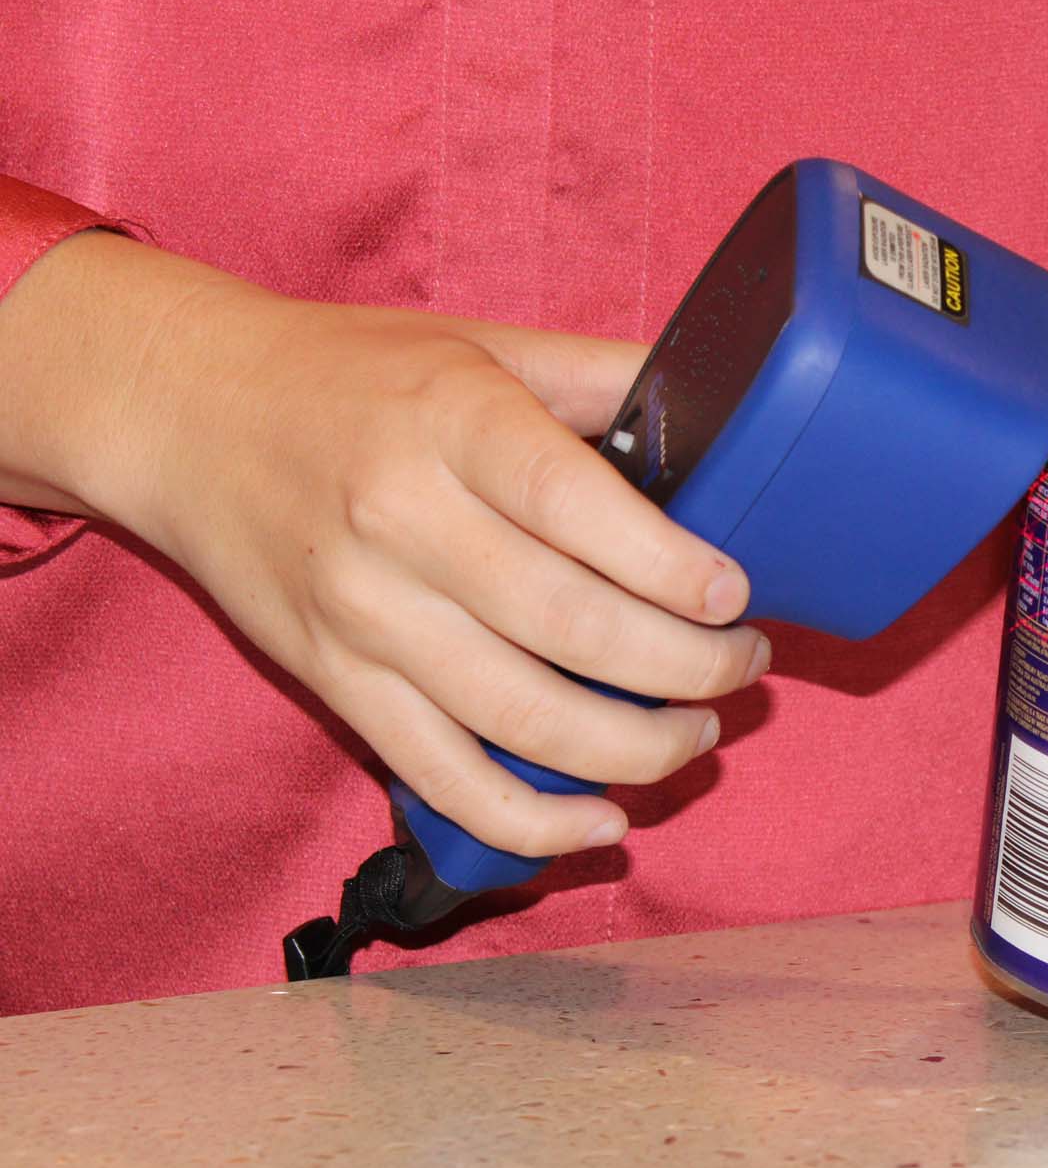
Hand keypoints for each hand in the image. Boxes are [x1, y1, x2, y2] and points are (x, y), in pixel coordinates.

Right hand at [0, 232, 768, 855]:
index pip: (578, 508)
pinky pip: (446, 780)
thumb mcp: (485, 345)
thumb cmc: (356, 378)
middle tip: (741, 666)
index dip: (674, 569)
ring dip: (636, 748)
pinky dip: (535, 822)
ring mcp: (365, 617)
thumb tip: (734, 416)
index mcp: (453, 425)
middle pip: (572, 628)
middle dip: (688, 668)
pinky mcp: (337, 686)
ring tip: (698, 733)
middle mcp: (403, 524)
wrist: (186, 415)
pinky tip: (606, 822)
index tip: (736, 597)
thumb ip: (608, 377)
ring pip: (524, 719)